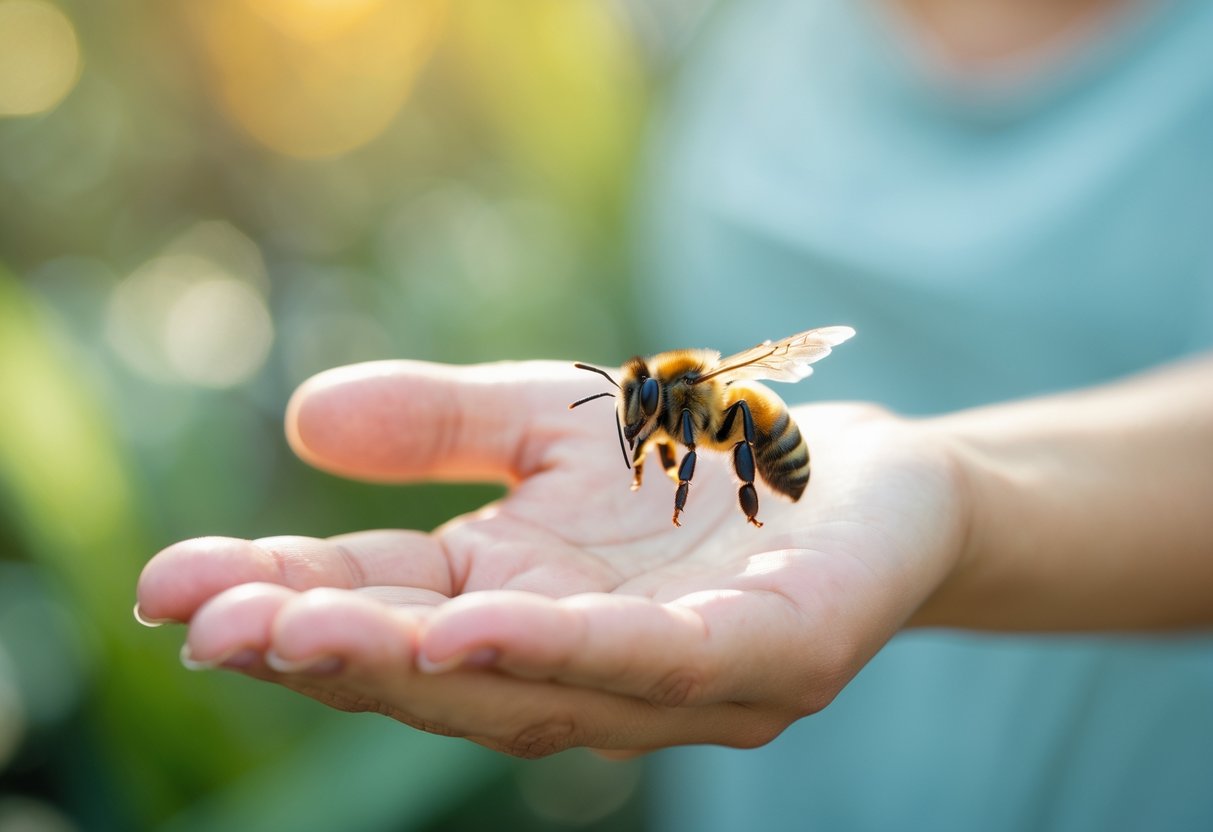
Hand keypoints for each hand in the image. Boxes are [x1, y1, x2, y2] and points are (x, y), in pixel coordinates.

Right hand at [136, 360, 966, 756]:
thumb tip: (305, 419)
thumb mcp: (549, 422)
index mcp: (521, 606)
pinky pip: (653, 666)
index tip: (173, 588)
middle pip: (438, 667)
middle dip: (323, 649)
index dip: (284, 605)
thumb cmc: (695, 458)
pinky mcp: (773, 661)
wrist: (862, 469)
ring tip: (303, 634)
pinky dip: (556, 652)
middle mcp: (585, 666)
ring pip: (529, 688)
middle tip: (209, 623)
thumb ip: (442, 422)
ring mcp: (680, 684)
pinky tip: (468, 627)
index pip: (387, 612)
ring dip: (414, 663)